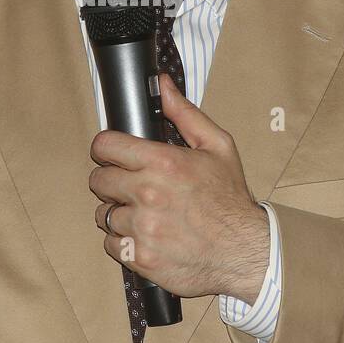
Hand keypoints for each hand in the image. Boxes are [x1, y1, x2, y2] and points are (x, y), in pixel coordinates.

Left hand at [89, 73, 269, 301]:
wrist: (245, 251)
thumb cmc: (230, 200)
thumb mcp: (217, 147)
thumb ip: (184, 113)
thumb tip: (162, 84)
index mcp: (163, 162)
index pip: (105, 145)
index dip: (107, 149)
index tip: (114, 156)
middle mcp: (148, 194)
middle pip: (98, 180)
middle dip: (111, 181)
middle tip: (131, 186)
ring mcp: (142, 228)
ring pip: (103, 214)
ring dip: (118, 213)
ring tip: (143, 214)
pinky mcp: (140, 257)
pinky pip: (111, 244)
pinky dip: (124, 242)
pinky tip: (146, 237)